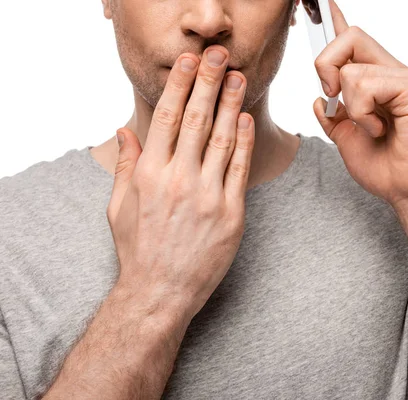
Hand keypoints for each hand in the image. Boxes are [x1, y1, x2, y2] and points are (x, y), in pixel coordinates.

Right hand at [106, 45, 253, 322]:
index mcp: (150, 175)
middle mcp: (179, 180)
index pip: (168, 118)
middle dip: (210, 83)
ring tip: (238, 79)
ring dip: (231, 105)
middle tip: (220, 56)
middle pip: (198, 120)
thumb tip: (124, 130)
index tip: (189, 63)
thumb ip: (126, 165)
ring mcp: (208, 197)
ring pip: (223, 139)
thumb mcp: (119, 206)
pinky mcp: (231, 214)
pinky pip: (240, 169)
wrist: (161, 292)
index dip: (181, 86)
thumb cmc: (138, 250)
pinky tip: (246, 120)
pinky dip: (244, 142)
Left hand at [313, 0, 407, 212]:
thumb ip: (333, 117)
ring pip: (351, 66)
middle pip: (349, 36)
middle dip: (325, 64)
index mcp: (376, 82)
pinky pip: (366, 83)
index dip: (334, 20)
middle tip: (332, 97)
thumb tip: (320, 99)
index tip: (320, 3)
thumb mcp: (347, 140)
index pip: (352, 42)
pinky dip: (362, 112)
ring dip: (350, 105)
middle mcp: (391, 72)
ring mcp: (403, 77)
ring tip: (371, 128)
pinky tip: (379, 128)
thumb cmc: (387, 169)